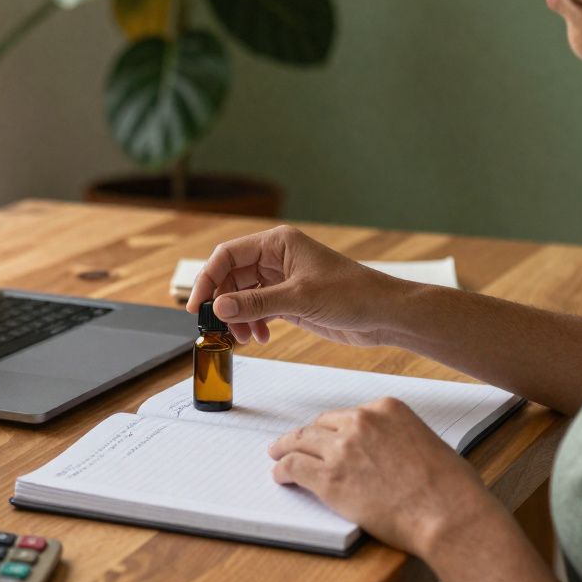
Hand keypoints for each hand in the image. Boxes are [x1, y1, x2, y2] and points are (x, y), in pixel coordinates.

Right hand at [185, 225, 406, 345]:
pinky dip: (254, 323)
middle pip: (232, 277)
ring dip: (239, 317)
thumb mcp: (299, 298)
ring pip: (243, 295)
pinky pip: (259, 309)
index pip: (228, 255)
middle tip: (219, 328)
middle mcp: (277, 257)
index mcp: (278, 243)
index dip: (208, 279)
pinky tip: (262, 337)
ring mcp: (283, 279)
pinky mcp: (291, 300)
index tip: (197, 306)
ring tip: (246, 338)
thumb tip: (219, 307)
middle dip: (224, 303)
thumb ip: (255, 302)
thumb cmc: (352, 294)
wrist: (384, 314)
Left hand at [268, 397, 495, 556]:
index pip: (349, 415)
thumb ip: (399, 439)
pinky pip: (294, 466)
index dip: (335, 429)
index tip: (329, 436)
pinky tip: (279, 475)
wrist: (447, 512)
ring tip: (276, 453)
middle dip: (308, 435)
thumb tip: (387, 454)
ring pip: (301, 441)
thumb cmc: (449, 487)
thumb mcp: (427, 443)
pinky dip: (282, 470)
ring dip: (285, 447)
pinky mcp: (329, 477)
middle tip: (295, 442)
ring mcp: (342, 448)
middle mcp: (361, 422)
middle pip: (322, 425)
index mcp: (387, 409)